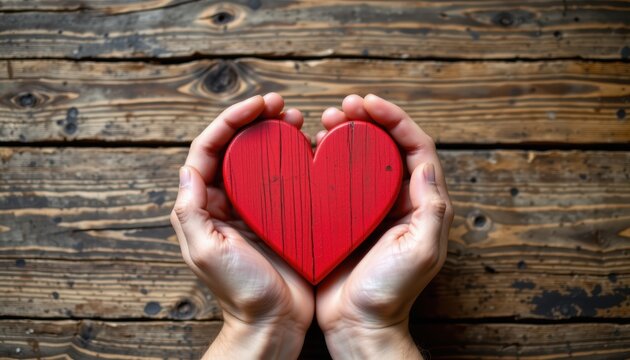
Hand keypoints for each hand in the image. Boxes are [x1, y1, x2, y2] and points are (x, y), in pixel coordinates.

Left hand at [170, 94, 313, 358]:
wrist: (274, 323)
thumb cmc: (240, 292)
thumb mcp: (206, 252)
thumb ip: (191, 211)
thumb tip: (188, 168)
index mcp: (205, 206)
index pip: (210, 150)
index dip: (230, 121)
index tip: (258, 105)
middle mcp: (228, 202)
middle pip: (237, 148)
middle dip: (255, 120)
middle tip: (281, 104)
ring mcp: (257, 209)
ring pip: (263, 159)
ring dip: (277, 134)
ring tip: (298, 119)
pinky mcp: (283, 217)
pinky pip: (288, 180)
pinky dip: (297, 160)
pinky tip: (312, 149)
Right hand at [315, 94, 453, 358]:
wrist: (358, 324)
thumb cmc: (390, 293)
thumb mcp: (420, 253)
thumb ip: (431, 210)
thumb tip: (425, 164)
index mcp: (419, 202)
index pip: (415, 146)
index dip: (394, 118)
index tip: (367, 102)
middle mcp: (396, 199)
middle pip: (385, 145)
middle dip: (366, 119)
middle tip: (341, 107)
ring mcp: (367, 208)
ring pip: (359, 158)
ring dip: (344, 134)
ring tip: (323, 122)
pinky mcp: (342, 217)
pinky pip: (335, 179)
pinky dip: (325, 159)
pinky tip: (309, 151)